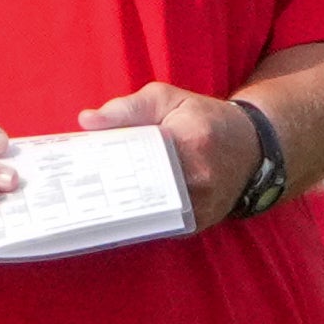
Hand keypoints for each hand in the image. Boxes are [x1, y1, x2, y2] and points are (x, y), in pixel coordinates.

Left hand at [80, 82, 259, 228]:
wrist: (252, 147)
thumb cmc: (203, 118)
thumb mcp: (167, 99)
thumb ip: (127, 108)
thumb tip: (87, 121)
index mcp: (190, 142)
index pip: (138, 157)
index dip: (105, 164)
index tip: (78, 167)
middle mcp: (198, 180)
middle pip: (139, 192)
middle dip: (106, 191)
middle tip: (72, 191)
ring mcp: (200, 207)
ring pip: (146, 214)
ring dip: (117, 209)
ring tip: (85, 202)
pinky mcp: (197, 223)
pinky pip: (158, 225)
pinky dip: (135, 218)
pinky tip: (111, 211)